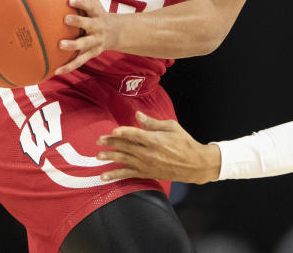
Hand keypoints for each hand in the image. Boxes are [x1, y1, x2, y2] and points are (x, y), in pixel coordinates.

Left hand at [54, 0, 118, 74]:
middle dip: (78, 22)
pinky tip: (54, 71)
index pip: (89, 6)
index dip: (81, 2)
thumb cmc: (98, 14)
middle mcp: (97, 27)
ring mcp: (95, 42)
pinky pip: (79, 61)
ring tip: (60, 45)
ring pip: (85, 44)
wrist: (117, 33)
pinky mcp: (91, 54)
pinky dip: (67, 67)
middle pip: (89, 24)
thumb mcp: (95, 0)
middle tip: (65, 18)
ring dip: (73, 45)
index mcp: (96, 13)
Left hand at [97, 111, 220, 183]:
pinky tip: (104, 176)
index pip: (135, 134)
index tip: (113, 130)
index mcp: (155, 139)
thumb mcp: (171, 127)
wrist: (193, 164)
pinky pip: (127, 174)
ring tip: (98, 156)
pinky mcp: (146, 173)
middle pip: (126, 146)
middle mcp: (148, 153)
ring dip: (110, 157)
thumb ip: (152, 123)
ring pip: (124, 160)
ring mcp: (146, 164)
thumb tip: (138, 115)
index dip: (123, 132)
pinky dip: (115, 175)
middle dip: (111, 143)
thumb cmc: (184, 143)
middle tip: (99, 140)